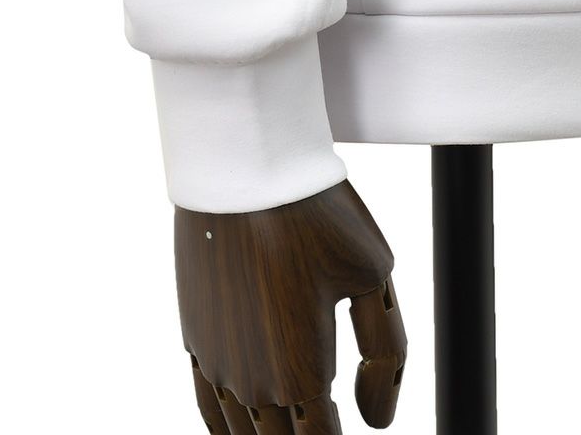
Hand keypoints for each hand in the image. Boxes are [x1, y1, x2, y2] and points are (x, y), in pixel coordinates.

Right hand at [174, 180, 406, 432]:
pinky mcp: (195, 336)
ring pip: (243, 433)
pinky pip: (209, 406)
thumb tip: (377, 418)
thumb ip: (385, 353)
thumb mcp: (373, 274)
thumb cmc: (313, 215)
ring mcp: (217, 361)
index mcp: (301, 372)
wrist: (242, 172)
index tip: (353, 428)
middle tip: (324, 422)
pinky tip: (243, 428)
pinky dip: (228, 428)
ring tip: (295, 430)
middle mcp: (252, 380)